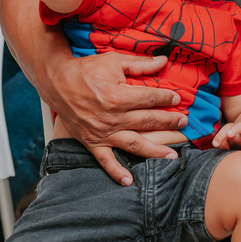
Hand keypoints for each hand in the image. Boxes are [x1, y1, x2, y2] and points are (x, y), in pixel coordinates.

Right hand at [45, 51, 186, 185]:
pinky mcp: (92, 142)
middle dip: (169, 122)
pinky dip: (116, 172)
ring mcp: (103, 132)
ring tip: (172, 156)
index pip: (150, 99)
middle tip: (184, 123)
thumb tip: (164, 60)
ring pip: (135, 144)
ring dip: (155, 151)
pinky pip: (105, 160)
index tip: (177, 99)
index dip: (166, 98)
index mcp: (118, 96)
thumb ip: (140, 63)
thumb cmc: (85, 70)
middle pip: (148, 121)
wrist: (56, 82)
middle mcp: (112, 118)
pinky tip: (128, 181)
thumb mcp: (113, 61)